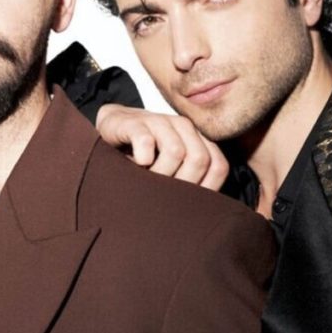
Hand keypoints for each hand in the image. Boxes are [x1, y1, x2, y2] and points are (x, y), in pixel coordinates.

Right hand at [96, 104, 228, 190]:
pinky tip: (137, 164)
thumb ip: (191, 179)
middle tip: (162, 194)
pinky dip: (143, 156)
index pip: (218, 166)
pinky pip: (146, 140)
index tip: (186, 202)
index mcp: (197, 138)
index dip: (205, 187)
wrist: (114, 126)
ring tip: (147, 181)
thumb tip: (207, 211)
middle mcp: (182, 126)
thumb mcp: (170, 166)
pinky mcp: (133, 122)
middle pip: (199, 159)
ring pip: (175, 151)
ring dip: (160, 173)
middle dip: (181, 183)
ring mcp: (158, 121)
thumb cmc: (144, 154)